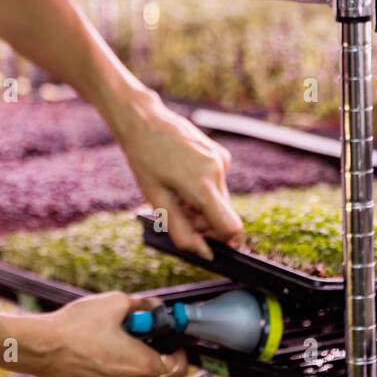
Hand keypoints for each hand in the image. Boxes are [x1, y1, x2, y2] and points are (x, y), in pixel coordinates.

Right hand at [29, 293, 188, 376]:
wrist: (44, 347)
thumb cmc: (76, 329)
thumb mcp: (115, 302)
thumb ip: (141, 304)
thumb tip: (150, 305)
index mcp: (143, 365)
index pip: (179, 366)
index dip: (179, 349)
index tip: (171, 337)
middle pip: (159, 373)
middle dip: (156, 352)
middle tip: (142, 333)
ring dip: (136, 362)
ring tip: (119, 340)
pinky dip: (119, 369)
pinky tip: (104, 349)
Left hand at [113, 90, 243, 260]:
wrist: (145, 122)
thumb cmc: (146, 161)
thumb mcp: (158, 202)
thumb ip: (182, 232)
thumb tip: (204, 254)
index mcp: (203, 186)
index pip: (231, 228)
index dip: (216, 238)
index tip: (197, 234)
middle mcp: (218, 172)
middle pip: (222, 214)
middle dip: (202, 219)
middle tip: (175, 208)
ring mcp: (221, 160)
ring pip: (219, 199)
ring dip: (200, 203)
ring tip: (176, 189)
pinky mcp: (220, 154)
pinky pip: (217, 182)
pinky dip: (203, 186)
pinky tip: (182, 175)